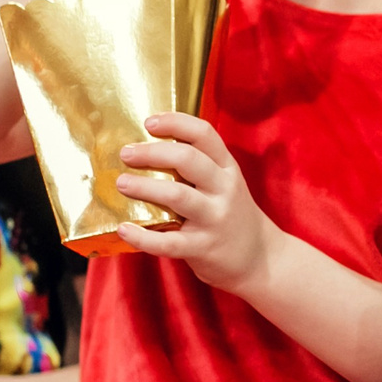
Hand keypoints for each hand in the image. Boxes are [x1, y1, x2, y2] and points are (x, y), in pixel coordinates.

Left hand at [115, 111, 271, 288]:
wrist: (260, 258)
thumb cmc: (231, 215)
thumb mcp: (224, 184)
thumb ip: (197, 168)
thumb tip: (145, 150)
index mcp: (226, 168)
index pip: (203, 134)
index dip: (175, 123)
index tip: (149, 123)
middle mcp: (223, 189)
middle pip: (187, 159)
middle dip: (152, 153)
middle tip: (126, 153)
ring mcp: (214, 219)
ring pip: (177, 196)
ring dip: (145, 187)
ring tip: (121, 183)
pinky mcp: (203, 248)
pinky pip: (169, 242)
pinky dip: (143, 236)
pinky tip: (124, 228)